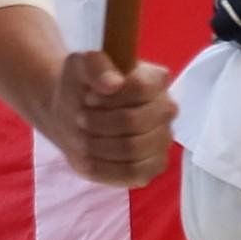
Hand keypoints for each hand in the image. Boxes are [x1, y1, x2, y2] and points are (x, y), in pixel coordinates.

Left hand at [46, 51, 175, 188]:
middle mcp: (166, 110)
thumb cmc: (82, 87)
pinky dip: (103, 167)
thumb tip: (114, 83)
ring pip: (132, 149)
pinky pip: (131, 173)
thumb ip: (95, 65)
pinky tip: (88, 158)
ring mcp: (162, 140)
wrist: (74, 116)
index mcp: (155, 80)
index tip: (89, 97)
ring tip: (83, 136)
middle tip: (81, 118)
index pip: (141, 88)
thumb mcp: (79, 66)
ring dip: (97, 144)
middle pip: (134, 121)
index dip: (108, 97)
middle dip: (98, 122)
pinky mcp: (152, 167)